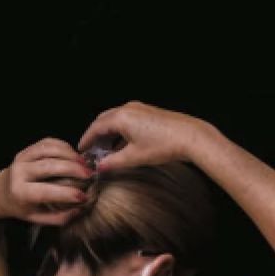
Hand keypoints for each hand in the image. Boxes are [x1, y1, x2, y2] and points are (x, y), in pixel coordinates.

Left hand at [0, 137, 93, 224]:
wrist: (1, 191)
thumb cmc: (23, 207)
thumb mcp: (38, 218)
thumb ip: (59, 217)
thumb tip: (81, 208)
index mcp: (20, 192)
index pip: (45, 191)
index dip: (66, 193)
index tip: (84, 196)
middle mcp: (19, 172)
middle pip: (49, 166)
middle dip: (73, 169)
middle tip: (90, 174)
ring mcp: (21, 158)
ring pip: (49, 150)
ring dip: (70, 155)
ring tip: (84, 164)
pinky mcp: (26, 149)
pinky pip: (47, 142)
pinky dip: (64, 146)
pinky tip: (74, 155)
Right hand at [80, 102, 219, 173]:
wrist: (193, 138)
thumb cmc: (165, 146)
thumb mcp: (135, 157)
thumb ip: (113, 162)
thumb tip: (100, 167)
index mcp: (121, 117)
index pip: (95, 128)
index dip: (86, 140)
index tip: (81, 150)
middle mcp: (128, 109)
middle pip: (103, 120)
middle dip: (96, 135)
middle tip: (92, 150)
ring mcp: (140, 108)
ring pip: (115, 118)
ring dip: (108, 132)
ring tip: (107, 148)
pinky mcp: (149, 112)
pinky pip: (127, 118)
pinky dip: (120, 129)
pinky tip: (123, 143)